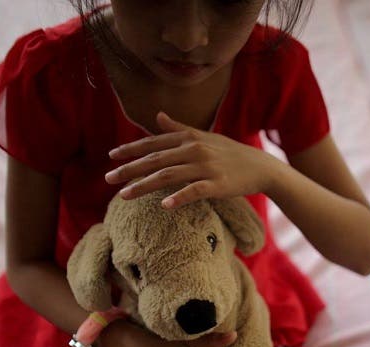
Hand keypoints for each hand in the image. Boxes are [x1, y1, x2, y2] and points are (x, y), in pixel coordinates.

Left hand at [105, 111, 277, 208]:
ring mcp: (206, 167)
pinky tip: (164, 206)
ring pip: (169, 175)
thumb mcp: (204, 137)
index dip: (131, 149)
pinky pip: (195, 190)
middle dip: (130, 169)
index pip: (154, 143)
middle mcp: (194, 149)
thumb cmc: (230, 153)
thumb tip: (158, 117)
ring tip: (125, 195)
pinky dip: (179, 197)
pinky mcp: (217, 184)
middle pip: (155, 159)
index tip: (111, 156)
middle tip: (108, 179)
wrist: (261, 167)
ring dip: (144, 185)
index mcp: (189, 138)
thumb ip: (179, 129)